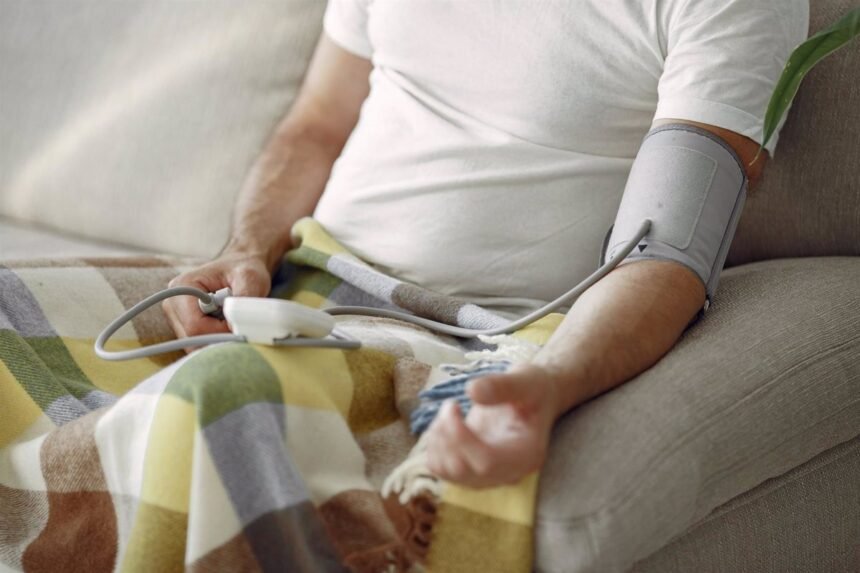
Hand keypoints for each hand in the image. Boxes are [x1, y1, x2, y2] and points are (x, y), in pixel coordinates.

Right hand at [162, 251, 271, 341]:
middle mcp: (173, 303)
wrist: (240, 267)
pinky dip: (214, 341)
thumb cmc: (244, 270)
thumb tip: (235, 327)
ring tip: (231, 321)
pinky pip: (197, 344)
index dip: (220, 332)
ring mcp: (176, 316)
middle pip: (192, 339)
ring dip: (217, 340)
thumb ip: (243, 300)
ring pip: (194, 345)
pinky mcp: (183, 326)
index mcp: (183, 286)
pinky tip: (226, 327)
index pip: (195, 325)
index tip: (238, 325)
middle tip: (238, 326)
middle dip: (218, 338)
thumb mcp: (250, 278)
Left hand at [424, 363, 561, 488]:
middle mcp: (507, 472)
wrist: (534, 397)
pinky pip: (442, 469)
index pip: (488, 463)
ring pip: (448, 472)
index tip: (454, 407)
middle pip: (464, 471)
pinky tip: (444, 423)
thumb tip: (471, 391)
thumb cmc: (534, 388)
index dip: (462, 439)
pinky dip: (434, 447)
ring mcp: (487, 473)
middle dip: (447, 436)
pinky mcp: (471, 467)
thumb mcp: (526, 381)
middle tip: (451, 404)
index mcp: (526, 456)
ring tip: (449, 411)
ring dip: (437, 440)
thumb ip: (503, 386)